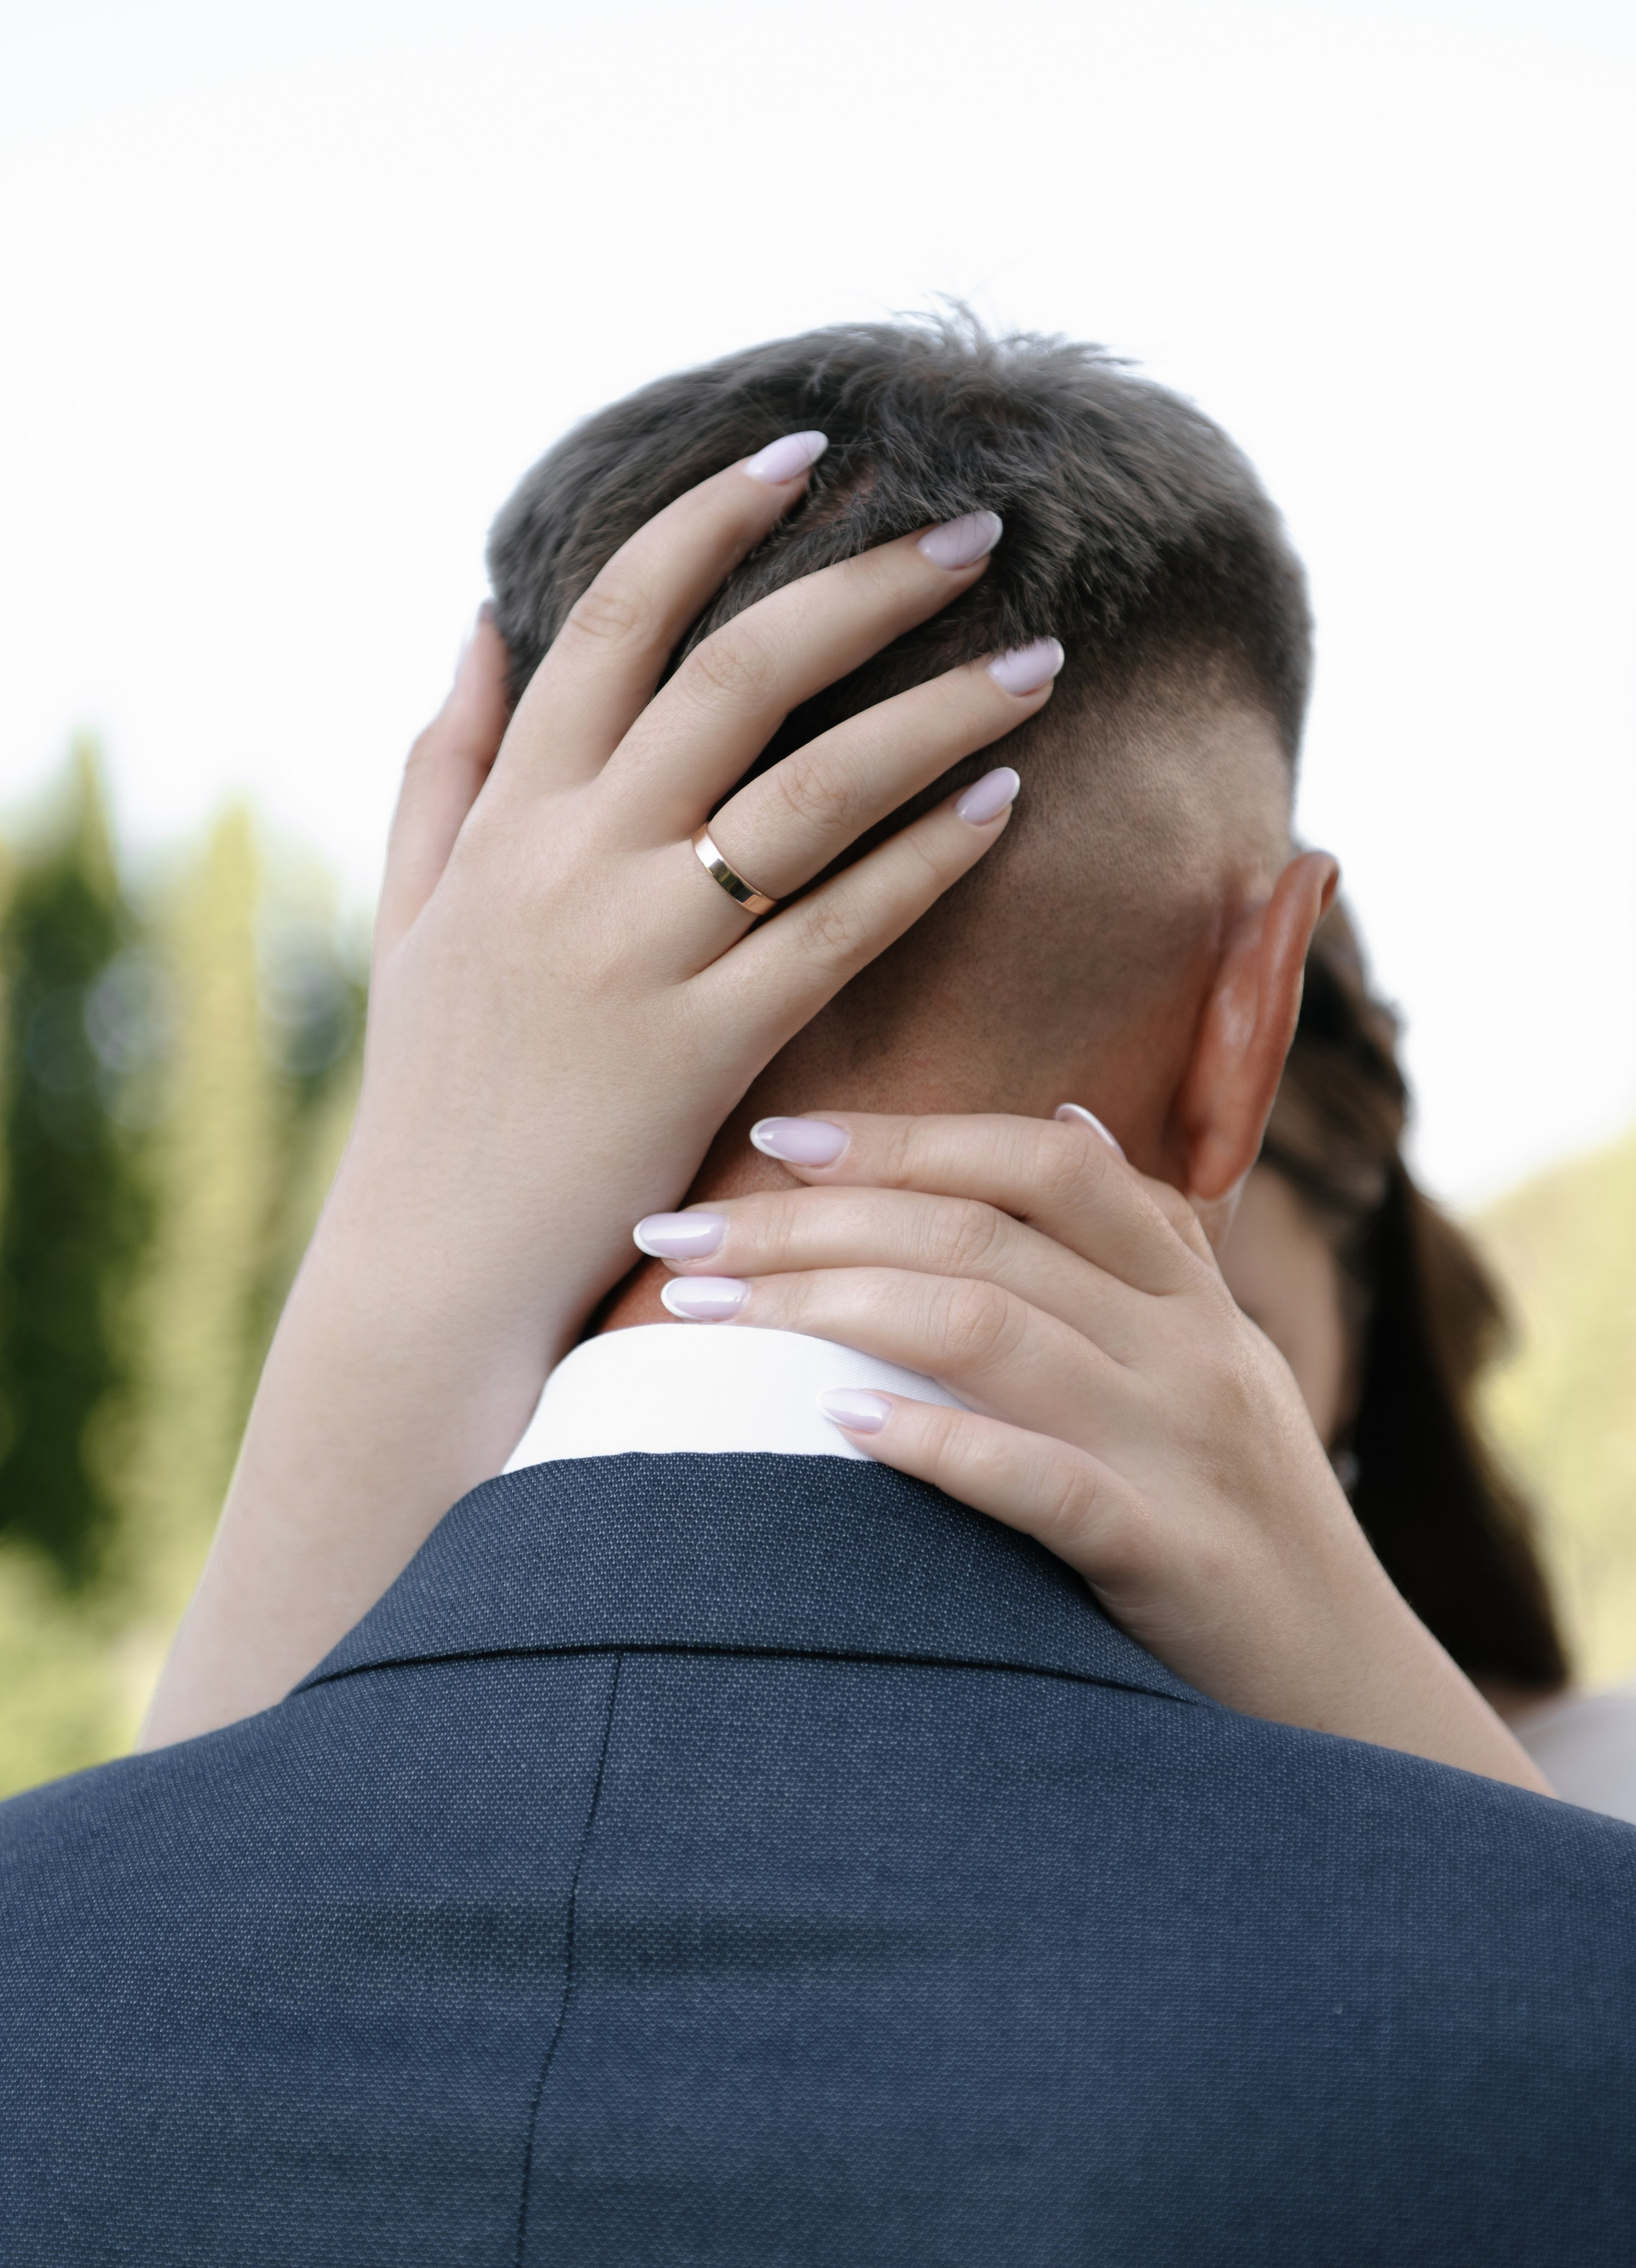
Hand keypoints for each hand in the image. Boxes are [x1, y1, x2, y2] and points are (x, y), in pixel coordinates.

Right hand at [145, 454, 1057, 1744]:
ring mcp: (641, 952)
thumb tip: (480, 623)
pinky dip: (928, 855)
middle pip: (740, 675)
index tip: (806, 451)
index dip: (713, 518)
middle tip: (978, 531)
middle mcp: (572, 860)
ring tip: (1039, 662)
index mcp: (508, 814)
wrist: (437, 1272)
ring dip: (939, 710)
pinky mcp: (708, 1048)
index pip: (614, 620)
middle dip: (868, 586)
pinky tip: (1004, 801)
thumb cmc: (435, 1093)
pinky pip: (843, 926)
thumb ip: (444, 765)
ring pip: (814, 789)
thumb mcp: (411, 915)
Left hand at [641, 1110, 1549, 1789]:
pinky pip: (1042, 1481)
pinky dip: (937, 1442)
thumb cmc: (1240, 1523)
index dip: (907, 1138)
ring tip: (711, 1310)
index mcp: (1189, 1296)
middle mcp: (1190, 1351)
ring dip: (832, 1305)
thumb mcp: (1213, 1365)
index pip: (1045, 1164)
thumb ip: (1149, 1248)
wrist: (1350, 1694)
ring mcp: (1184, 1449)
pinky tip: (836, 1425)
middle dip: (814, 1221)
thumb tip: (1070, 1118)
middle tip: (678, 1238)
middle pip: (985, 1235)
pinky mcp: (1171, 1558)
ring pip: (993, 1330)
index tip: (772, 1139)